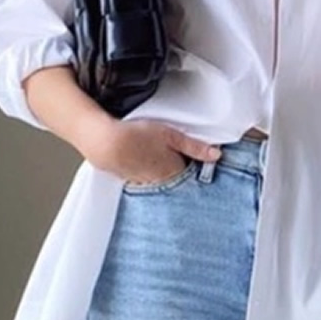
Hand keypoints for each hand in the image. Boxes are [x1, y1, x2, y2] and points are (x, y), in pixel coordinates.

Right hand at [79, 118, 221, 184]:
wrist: (104, 142)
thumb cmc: (137, 135)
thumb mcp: (171, 135)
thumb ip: (195, 147)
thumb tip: (216, 155)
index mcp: (174, 173)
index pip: (192, 174)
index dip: (192, 163)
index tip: (192, 156)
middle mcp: (161, 183)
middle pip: (177, 179)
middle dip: (178, 169)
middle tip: (172, 152)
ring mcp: (145, 184)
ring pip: (161, 181)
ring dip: (161, 171)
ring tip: (155, 153)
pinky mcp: (131, 181)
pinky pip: (145, 180)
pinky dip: (146, 173)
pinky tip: (142, 160)